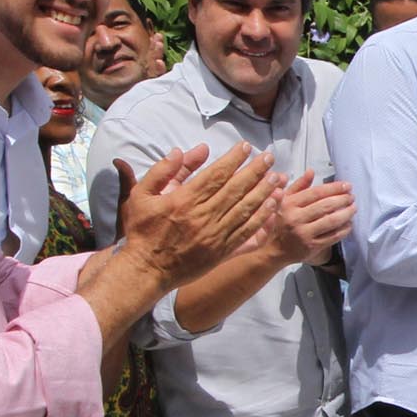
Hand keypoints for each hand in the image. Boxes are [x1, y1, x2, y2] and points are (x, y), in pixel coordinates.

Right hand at [113, 144, 282, 287]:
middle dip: (255, 171)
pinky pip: (247, 234)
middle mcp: (202, 217)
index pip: (216, 174)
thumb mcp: (140, 195)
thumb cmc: (142, 231)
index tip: (246, 147)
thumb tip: (184, 150)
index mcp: (183, 200)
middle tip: (269, 158)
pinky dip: (262, 220)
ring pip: (245, 210)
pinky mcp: (221, 253)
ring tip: (277, 177)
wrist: (145, 270)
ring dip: (264, 192)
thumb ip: (163, 170)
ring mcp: (214, 237)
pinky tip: (272, 207)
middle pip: (236, 189)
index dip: (234, 159)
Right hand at [261, 171, 355, 266]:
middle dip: (343, 200)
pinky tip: (349, 223)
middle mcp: (296, 219)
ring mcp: (304, 234)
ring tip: (353, 208)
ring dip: (346, 213)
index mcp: (290, 204)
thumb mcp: (285, 200)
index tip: (346, 185)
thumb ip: (298, 186)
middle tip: (352, 196)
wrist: (276, 248)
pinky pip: (333, 236)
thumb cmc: (282, 221)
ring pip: (331, 221)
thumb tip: (311, 172)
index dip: (334, 188)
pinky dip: (344, 229)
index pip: (316, 193)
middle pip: (325, 206)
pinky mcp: (312, 246)